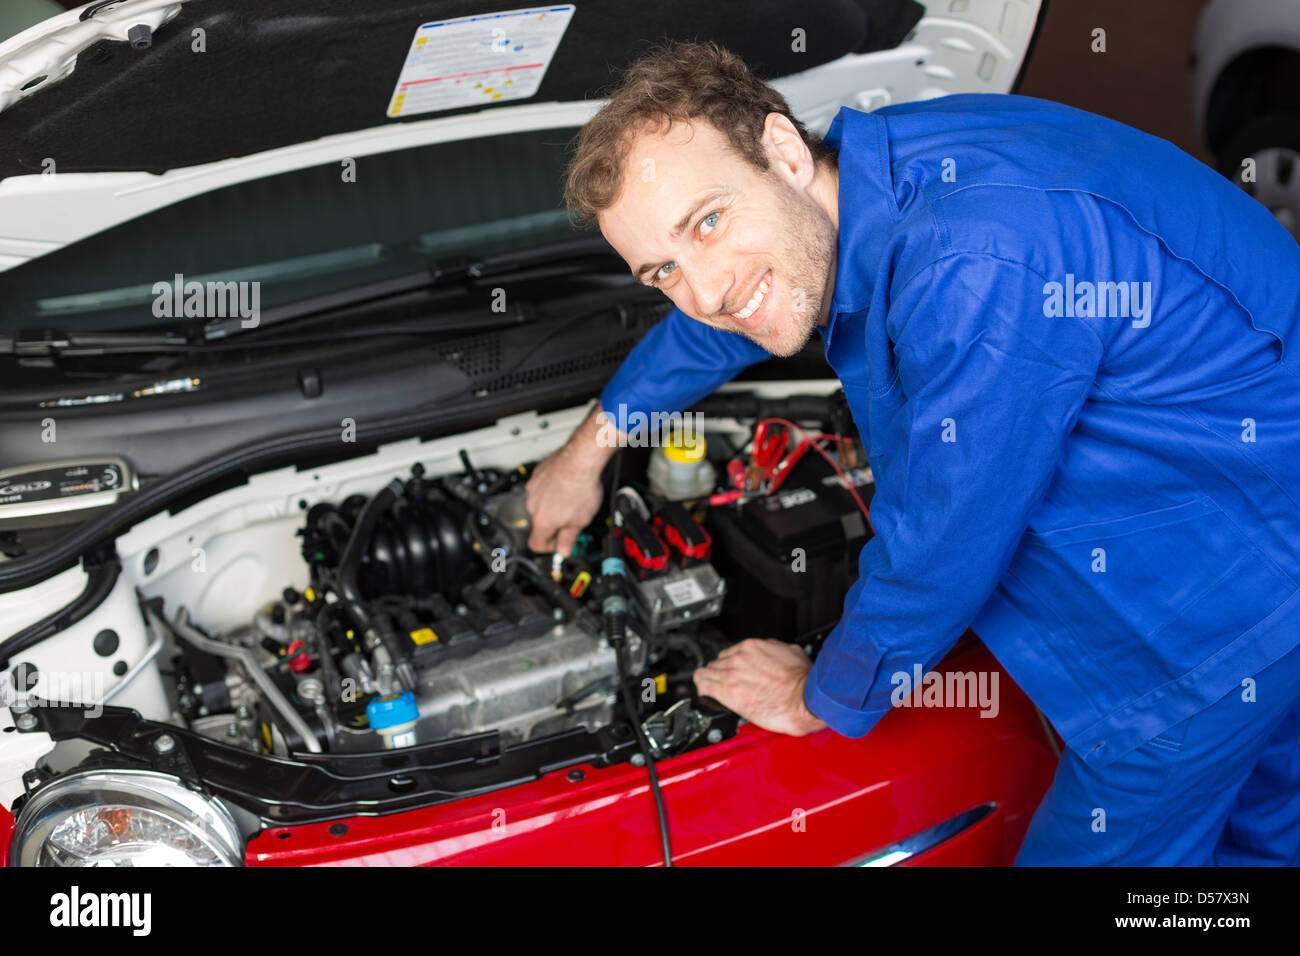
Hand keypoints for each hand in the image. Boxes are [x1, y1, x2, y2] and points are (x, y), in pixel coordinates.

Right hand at [524, 406, 617, 553]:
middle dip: (555, 524)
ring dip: (554, 505)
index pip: (535, 544)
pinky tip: (568, 486)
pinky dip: (553, 489)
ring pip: (542, 504)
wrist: (581, 458)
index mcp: (542, 521)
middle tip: (573, 518)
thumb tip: (564, 550)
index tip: (560, 543)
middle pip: (540, 523)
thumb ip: (569, 539)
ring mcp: (534, 488)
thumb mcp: (580, 521)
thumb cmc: (582, 486)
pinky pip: (543, 488)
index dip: (549, 548)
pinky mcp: (538, 474)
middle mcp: (533, 504)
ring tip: (573, 499)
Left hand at [693, 639, 828, 735]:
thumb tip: (775, 653)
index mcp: (753, 647)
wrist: (806, 699)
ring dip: (710, 680)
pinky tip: (705, 694)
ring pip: (707, 672)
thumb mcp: (793, 653)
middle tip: (727, 683)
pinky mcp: (728, 692)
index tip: (733, 671)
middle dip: (721, 672)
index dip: (731, 664)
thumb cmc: (804, 681)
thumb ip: (776, 650)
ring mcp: (732, 673)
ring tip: (713, 689)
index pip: (730, 652)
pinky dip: (702, 690)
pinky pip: (703, 686)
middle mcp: (739, 657)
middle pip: (718, 663)